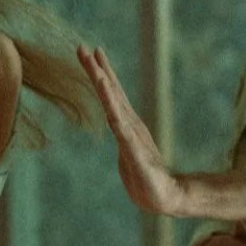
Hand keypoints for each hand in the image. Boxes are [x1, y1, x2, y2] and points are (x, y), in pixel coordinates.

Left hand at [77, 45, 183, 214]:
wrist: (163, 198)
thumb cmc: (148, 181)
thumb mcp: (130, 158)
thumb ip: (127, 144)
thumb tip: (122, 137)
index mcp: (127, 125)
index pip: (112, 94)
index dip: (102, 72)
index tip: (92, 51)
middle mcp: (129, 124)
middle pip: (110, 92)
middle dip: (96, 69)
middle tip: (82, 47)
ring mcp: (131, 134)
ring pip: (114, 104)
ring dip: (103, 83)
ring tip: (94, 62)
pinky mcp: (132, 148)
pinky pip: (119, 123)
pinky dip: (111, 104)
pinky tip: (104, 89)